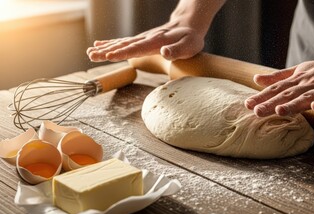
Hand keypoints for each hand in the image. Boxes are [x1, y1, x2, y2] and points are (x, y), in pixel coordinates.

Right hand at [87, 0, 225, 62]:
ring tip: (90, 53)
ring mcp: (142, 38)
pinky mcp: (142, 40)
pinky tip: (100, 45)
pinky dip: (111, 43)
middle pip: (123, 45)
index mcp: (156, 41)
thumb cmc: (190, 38)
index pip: (136, 48)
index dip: (122, 52)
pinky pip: (124, 42)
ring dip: (105, 48)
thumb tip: (164, 52)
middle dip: (107, 51)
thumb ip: (176, 50)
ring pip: (121, 43)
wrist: (188, 25)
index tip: (109, 56)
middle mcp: (146, 39)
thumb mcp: (189, 46)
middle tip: (91, 55)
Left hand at [245, 50, 313, 116]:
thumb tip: (256, 79)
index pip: (276, 89)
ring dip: (293, 104)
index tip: (247, 104)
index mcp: (297, 79)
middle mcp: (307, 83)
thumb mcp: (299, 71)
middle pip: (287, 94)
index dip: (262, 96)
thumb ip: (278, 78)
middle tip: (256, 111)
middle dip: (272, 103)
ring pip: (306, 97)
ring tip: (279, 111)